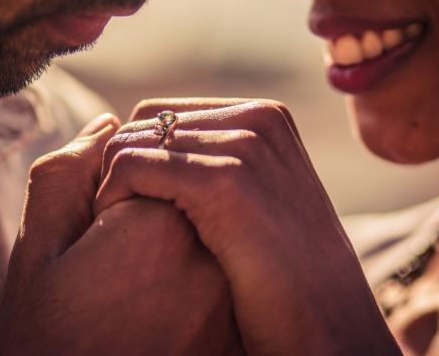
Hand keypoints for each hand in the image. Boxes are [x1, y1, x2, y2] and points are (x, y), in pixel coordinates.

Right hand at [0, 113, 244, 355]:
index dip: (107, 198)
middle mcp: (208, 251)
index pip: (144, 164)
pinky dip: (181, 273)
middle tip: (109, 272)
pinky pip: (207, 265)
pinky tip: (154, 311)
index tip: (91, 245)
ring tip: (130, 297)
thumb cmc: (49, 345)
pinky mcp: (231, 316)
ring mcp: (227, 288)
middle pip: (175, 190)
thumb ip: (65, 177)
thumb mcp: (37, 257)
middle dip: (142, 210)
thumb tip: (108, 127)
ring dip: (163, 241)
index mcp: (155, 224)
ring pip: (194, 225)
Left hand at [95, 99, 401, 355]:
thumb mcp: (262, 198)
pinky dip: (110, 196)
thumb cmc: (284, 274)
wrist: (328, 325)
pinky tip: (114, 230)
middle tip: (115, 214)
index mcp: (264, 118)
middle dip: (120, 165)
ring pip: (130, 142)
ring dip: (112, 183)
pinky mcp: (223, 183)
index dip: (136, 154)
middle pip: (144, 123)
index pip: (164, 115)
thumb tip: (156, 146)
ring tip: (116, 226)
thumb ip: (219, 163)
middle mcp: (257, 120)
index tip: (128, 199)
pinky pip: (130, 167)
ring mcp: (244, 147)